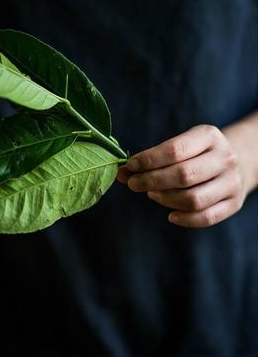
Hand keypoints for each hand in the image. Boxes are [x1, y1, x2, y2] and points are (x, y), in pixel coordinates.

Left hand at [118, 124, 251, 227]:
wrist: (236, 162)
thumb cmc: (196, 154)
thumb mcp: (180, 146)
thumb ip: (152, 158)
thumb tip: (121, 172)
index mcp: (209, 136)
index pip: (175, 150)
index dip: (149, 160)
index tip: (130, 166)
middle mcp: (225, 157)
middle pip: (183, 175)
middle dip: (152, 181)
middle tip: (133, 184)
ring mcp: (233, 181)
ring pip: (193, 199)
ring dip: (166, 199)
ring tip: (152, 194)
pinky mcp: (234, 202)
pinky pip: (207, 217)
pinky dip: (185, 219)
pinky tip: (170, 215)